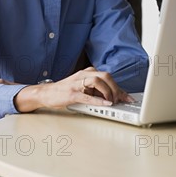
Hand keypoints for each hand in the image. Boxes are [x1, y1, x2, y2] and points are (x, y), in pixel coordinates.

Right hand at [14, 67, 133, 112]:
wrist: (47, 93)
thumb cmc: (67, 91)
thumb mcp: (84, 88)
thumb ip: (97, 91)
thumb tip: (113, 98)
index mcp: (88, 72)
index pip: (108, 77)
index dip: (120, 88)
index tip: (128, 98)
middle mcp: (84, 74)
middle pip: (106, 76)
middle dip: (116, 89)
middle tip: (120, 100)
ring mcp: (78, 83)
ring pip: (98, 82)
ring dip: (108, 92)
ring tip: (112, 102)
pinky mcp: (72, 93)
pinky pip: (87, 96)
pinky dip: (98, 100)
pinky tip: (106, 104)